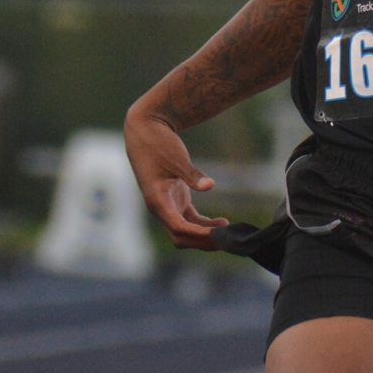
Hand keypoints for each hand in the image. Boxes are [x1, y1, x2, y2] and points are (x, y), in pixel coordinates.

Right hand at [123, 107, 229, 251]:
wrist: (145, 131)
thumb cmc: (158, 143)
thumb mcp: (176, 158)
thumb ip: (192, 174)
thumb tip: (209, 185)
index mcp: (157, 200)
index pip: (178, 227)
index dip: (198, 234)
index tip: (218, 234)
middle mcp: (160, 207)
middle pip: (181, 236)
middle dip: (202, 241)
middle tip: (226, 238)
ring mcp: (167, 205)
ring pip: (185, 231)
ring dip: (204, 235)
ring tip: (227, 233)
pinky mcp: (173, 200)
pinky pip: (189, 220)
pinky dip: (203, 225)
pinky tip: (220, 223)